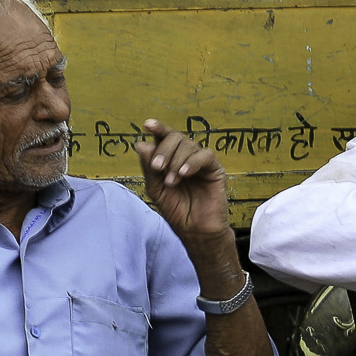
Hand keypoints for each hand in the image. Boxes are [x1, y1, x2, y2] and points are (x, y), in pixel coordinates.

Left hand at [134, 119, 229, 241]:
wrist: (195, 230)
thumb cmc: (176, 211)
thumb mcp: (156, 189)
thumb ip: (149, 168)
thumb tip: (141, 144)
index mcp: (170, 159)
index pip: (164, 137)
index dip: (158, 128)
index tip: (148, 124)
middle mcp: (185, 157)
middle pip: (175, 137)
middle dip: (164, 149)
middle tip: (157, 167)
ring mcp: (200, 161)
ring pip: (189, 144)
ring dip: (176, 161)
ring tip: (172, 181)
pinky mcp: (214, 169)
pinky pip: (205, 155)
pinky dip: (192, 162)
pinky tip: (184, 173)